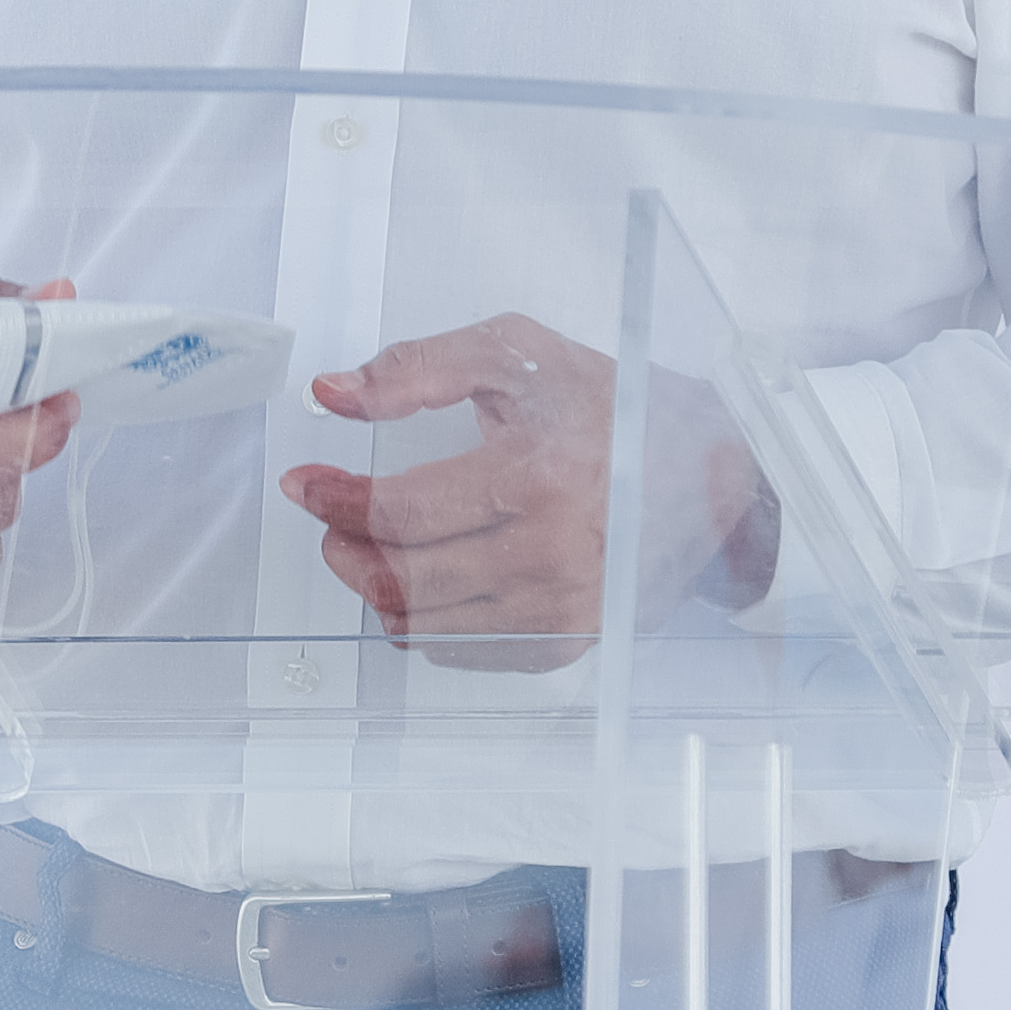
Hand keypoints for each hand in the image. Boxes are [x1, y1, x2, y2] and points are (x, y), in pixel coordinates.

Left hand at [280, 315, 775, 671]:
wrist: (704, 474)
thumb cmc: (609, 409)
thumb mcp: (515, 355)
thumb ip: (416, 368)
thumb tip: (331, 393)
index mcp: (536, 478)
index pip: (402, 511)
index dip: (337, 500)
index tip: (306, 485)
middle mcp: (549, 556)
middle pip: (404, 577)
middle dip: (345, 548)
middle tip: (331, 519)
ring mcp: (559, 610)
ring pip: (425, 625)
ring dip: (378, 588)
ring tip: (370, 548)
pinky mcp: (565, 643)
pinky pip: (464, 653)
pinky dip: (427, 622)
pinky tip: (424, 584)